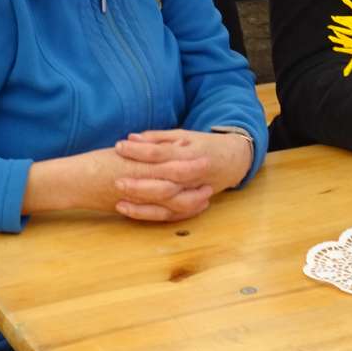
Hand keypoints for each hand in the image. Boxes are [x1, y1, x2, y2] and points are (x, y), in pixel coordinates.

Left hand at [112, 129, 252, 219]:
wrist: (234, 160)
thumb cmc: (205, 145)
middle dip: (140, 184)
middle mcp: (193, 175)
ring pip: (167, 203)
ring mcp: (194, 192)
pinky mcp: (191, 205)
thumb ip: (158, 137)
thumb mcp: (184, 135)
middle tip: (116, 180)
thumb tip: (131, 137)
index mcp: (190, 153)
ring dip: (143, 205)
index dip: (139, 150)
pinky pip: (170, 215)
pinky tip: (130, 211)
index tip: (119, 146)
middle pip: (164, 183)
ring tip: (120, 202)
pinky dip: (150, 214)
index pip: (161, 152)